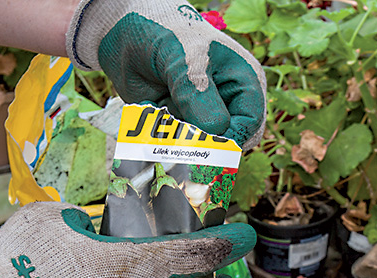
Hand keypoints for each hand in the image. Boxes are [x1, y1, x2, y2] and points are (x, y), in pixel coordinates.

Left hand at [66, 0, 266, 149]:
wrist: (126, 32)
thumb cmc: (166, 34)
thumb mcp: (185, 60)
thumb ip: (198, 94)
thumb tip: (215, 132)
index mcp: (242, 81)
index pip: (250, 121)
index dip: (233, 137)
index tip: (208, 145)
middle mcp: (225, 102)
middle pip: (226, 141)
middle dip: (202, 143)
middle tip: (179, 136)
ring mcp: (199, 115)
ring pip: (197, 146)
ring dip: (176, 138)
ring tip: (160, 111)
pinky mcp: (176, 124)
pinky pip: (172, 143)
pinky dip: (159, 135)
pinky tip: (150, 110)